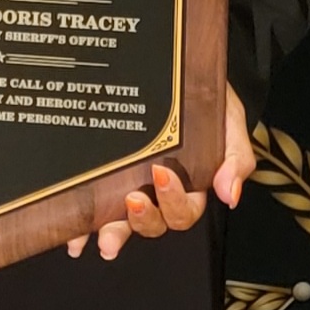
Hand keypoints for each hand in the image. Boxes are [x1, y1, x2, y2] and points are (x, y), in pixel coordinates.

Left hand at [69, 88, 253, 260]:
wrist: (177, 71)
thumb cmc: (207, 100)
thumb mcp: (229, 123)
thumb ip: (236, 158)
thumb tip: (230, 194)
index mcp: (190, 184)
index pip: (185, 210)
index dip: (174, 202)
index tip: (162, 173)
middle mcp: (158, 192)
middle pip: (154, 223)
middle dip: (143, 220)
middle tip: (133, 199)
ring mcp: (130, 186)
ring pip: (123, 224)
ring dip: (113, 234)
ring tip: (106, 237)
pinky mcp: (106, 177)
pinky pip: (96, 209)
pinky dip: (84, 228)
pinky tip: (74, 237)